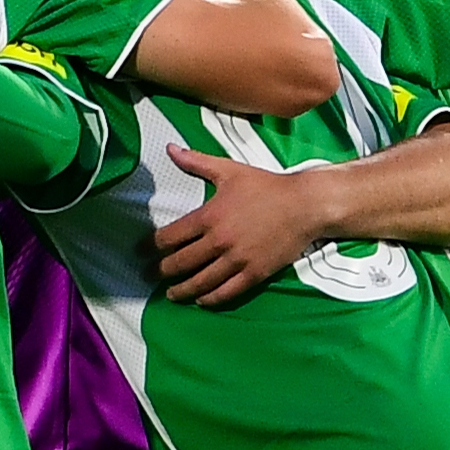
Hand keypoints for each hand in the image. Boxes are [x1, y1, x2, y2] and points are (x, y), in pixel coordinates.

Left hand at [156, 143, 338, 305]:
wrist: (305, 205)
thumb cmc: (267, 186)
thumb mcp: (229, 170)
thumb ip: (196, 162)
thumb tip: (170, 148)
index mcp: (209, 216)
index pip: (169, 237)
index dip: (153, 246)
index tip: (143, 252)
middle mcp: (219, 241)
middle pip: (180, 263)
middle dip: (162, 271)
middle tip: (153, 275)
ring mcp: (237, 259)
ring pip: (200, 282)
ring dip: (182, 291)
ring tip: (172, 294)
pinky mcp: (254, 273)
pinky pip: (226, 292)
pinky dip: (210, 299)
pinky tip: (201, 300)